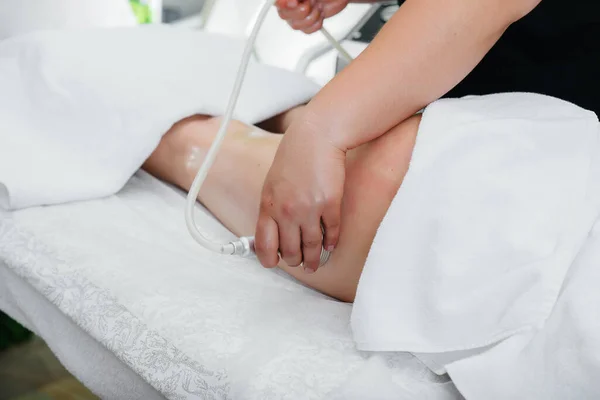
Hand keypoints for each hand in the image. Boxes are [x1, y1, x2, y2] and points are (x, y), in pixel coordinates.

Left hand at [255, 116, 345, 272]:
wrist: (316, 137)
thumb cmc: (293, 158)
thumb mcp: (272, 184)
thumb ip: (272, 209)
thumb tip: (275, 234)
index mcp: (268, 206)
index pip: (263, 244)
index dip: (269, 259)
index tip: (275, 263)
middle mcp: (286, 212)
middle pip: (290, 251)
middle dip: (295, 261)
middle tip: (300, 263)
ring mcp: (309, 210)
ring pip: (312, 247)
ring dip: (315, 259)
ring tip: (316, 264)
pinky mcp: (330, 205)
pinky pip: (332, 234)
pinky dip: (331, 243)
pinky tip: (330, 246)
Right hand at [275, 0, 349, 33]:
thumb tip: (288, 2)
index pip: (276, 2)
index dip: (284, 4)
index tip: (295, 2)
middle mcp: (290, 4)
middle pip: (283, 15)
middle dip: (302, 10)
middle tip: (312, 1)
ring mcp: (298, 14)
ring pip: (295, 25)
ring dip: (312, 16)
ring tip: (318, 7)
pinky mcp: (307, 24)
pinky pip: (306, 31)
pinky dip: (316, 23)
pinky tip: (320, 14)